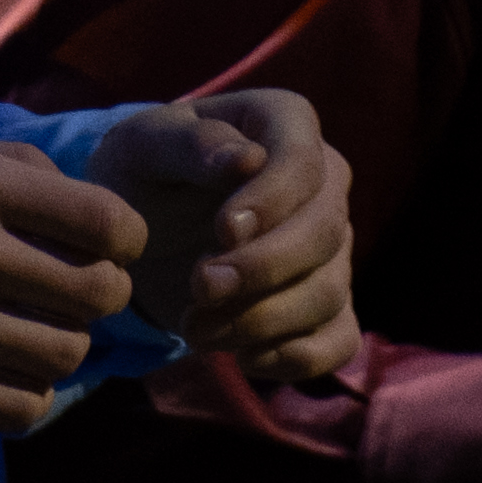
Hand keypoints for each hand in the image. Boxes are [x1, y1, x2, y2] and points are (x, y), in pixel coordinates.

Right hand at [0, 136, 146, 426]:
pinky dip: (27, 397)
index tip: (110, 251)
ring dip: (63, 350)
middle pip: (97, 294)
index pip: (105, 221)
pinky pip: (20, 408)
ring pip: (66, 356)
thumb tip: (92, 204)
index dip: (125, 242)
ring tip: (34, 337)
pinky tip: (4, 376)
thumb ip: (10, 167)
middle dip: (99, 298)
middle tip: (72, 299)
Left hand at [88, 90, 362, 379]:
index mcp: (286, 124)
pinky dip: (296, 358)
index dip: (271, 202)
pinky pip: (338, 340)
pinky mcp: (325, 304)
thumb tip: (248, 159)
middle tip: (199, 288)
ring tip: (194, 327)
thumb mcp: (143, 146)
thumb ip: (190, 144)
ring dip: (261, 320)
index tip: (222, 232)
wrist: (144, 226)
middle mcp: (324, 184)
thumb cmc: (145, 171)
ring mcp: (332, 248)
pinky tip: (243, 357)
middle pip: (324, 233)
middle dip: (262, 269)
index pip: (303, 164)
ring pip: (329, 291)